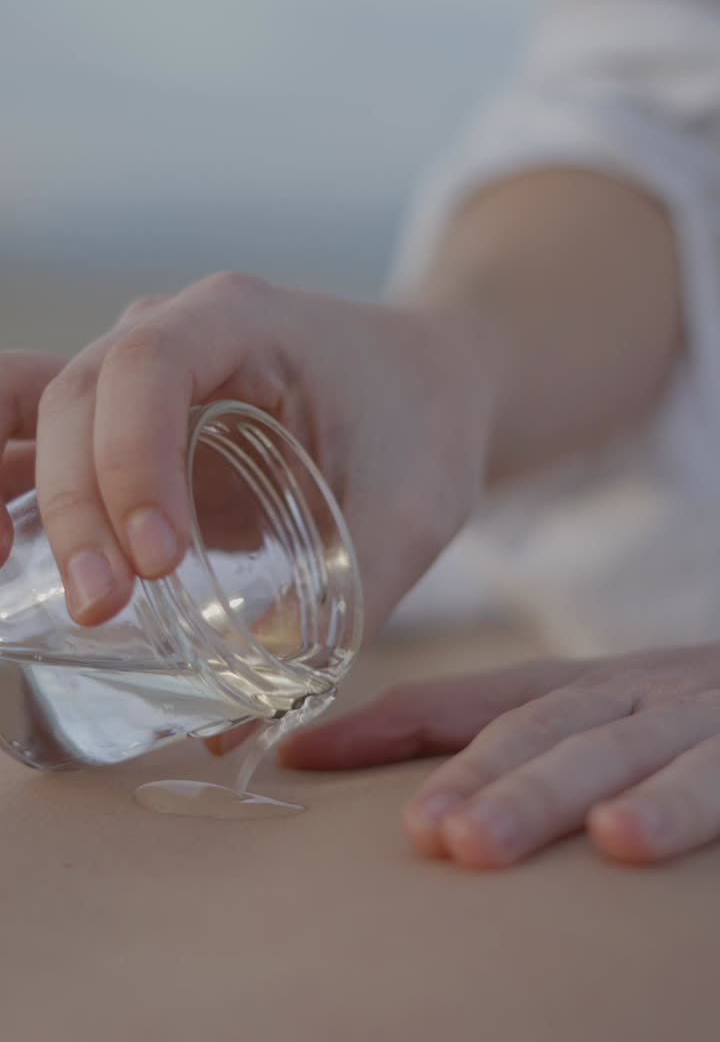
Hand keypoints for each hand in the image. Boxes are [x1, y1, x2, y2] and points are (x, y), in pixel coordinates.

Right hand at [0, 275, 489, 632]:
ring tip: (4, 570)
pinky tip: (3, 554)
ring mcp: (137, 374)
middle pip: (74, 394)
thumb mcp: (412, 514)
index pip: (147, 366)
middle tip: (102, 607)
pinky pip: (38, 437)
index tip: (161, 561)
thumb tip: (233, 721)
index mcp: (241, 320)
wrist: (431, 385)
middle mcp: (171, 329)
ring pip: (32, 407)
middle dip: (76, 504)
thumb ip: (348, 605)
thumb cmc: (424, 430)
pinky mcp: (126, 424)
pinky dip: (7, 484)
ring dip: (10, 486)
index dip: (130, 459)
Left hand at [280, 644, 719, 865]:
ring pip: (607, 750)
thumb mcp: (610, 722)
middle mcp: (629, 691)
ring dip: (539, 794)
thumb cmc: (696, 719)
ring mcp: (692, 713)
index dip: (385, 723)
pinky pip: (713, 775)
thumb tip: (424, 813)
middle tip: (414, 833)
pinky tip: (623, 843)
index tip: (298, 753)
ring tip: (472, 844)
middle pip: (535, 728)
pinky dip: (670, 805)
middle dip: (468, 776)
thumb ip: (528, 746)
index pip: (468, 699)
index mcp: (582, 687)